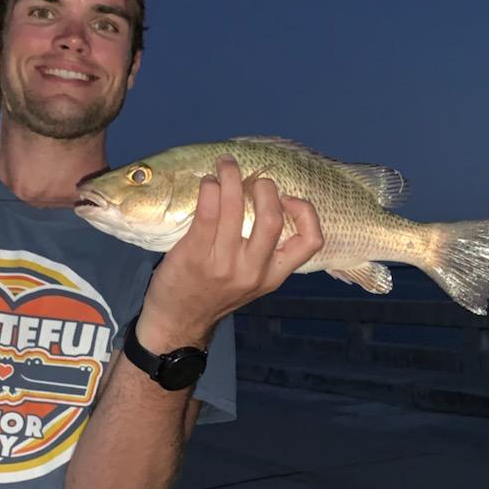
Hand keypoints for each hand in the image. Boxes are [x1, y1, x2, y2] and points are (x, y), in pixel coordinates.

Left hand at [138, 156, 322, 349]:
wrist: (178, 322)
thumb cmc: (214, 294)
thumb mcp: (250, 280)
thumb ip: (262, 251)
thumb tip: (265, 199)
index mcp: (272, 276)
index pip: (310, 243)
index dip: (306, 213)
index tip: (288, 199)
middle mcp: (252, 271)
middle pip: (272, 219)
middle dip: (265, 187)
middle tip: (254, 179)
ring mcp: (223, 264)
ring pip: (235, 208)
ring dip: (231, 176)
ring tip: (225, 165)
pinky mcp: (194, 256)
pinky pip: (207, 212)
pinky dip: (209, 188)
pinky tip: (207, 183)